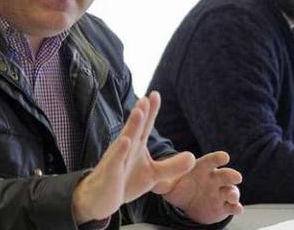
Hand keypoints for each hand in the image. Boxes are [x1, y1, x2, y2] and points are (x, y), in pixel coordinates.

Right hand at [71, 92, 197, 223]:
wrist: (101, 199)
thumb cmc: (126, 182)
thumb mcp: (153, 174)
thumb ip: (172, 166)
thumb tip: (192, 157)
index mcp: (136, 145)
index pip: (145, 125)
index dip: (151, 111)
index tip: (156, 94)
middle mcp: (126, 147)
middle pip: (136, 127)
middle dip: (141, 112)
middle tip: (147, 97)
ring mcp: (117, 158)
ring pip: (125, 139)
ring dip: (132, 125)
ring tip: (139, 111)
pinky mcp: (111, 172)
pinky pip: (115, 160)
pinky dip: (120, 151)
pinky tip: (125, 141)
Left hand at [154, 151, 242, 223]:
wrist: (184, 203)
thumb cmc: (178, 186)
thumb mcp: (168, 183)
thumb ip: (162, 181)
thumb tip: (153, 181)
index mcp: (202, 168)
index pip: (211, 161)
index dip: (218, 158)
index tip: (224, 157)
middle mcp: (214, 179)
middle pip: (225, 174)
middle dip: (231, 175)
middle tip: (236, 177)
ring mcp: (221, 192)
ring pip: (231, 191)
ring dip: (234, 192)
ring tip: (231, 195)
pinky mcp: (224, 206)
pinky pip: (232, 206)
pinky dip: (236, 207)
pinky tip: (236, 208)